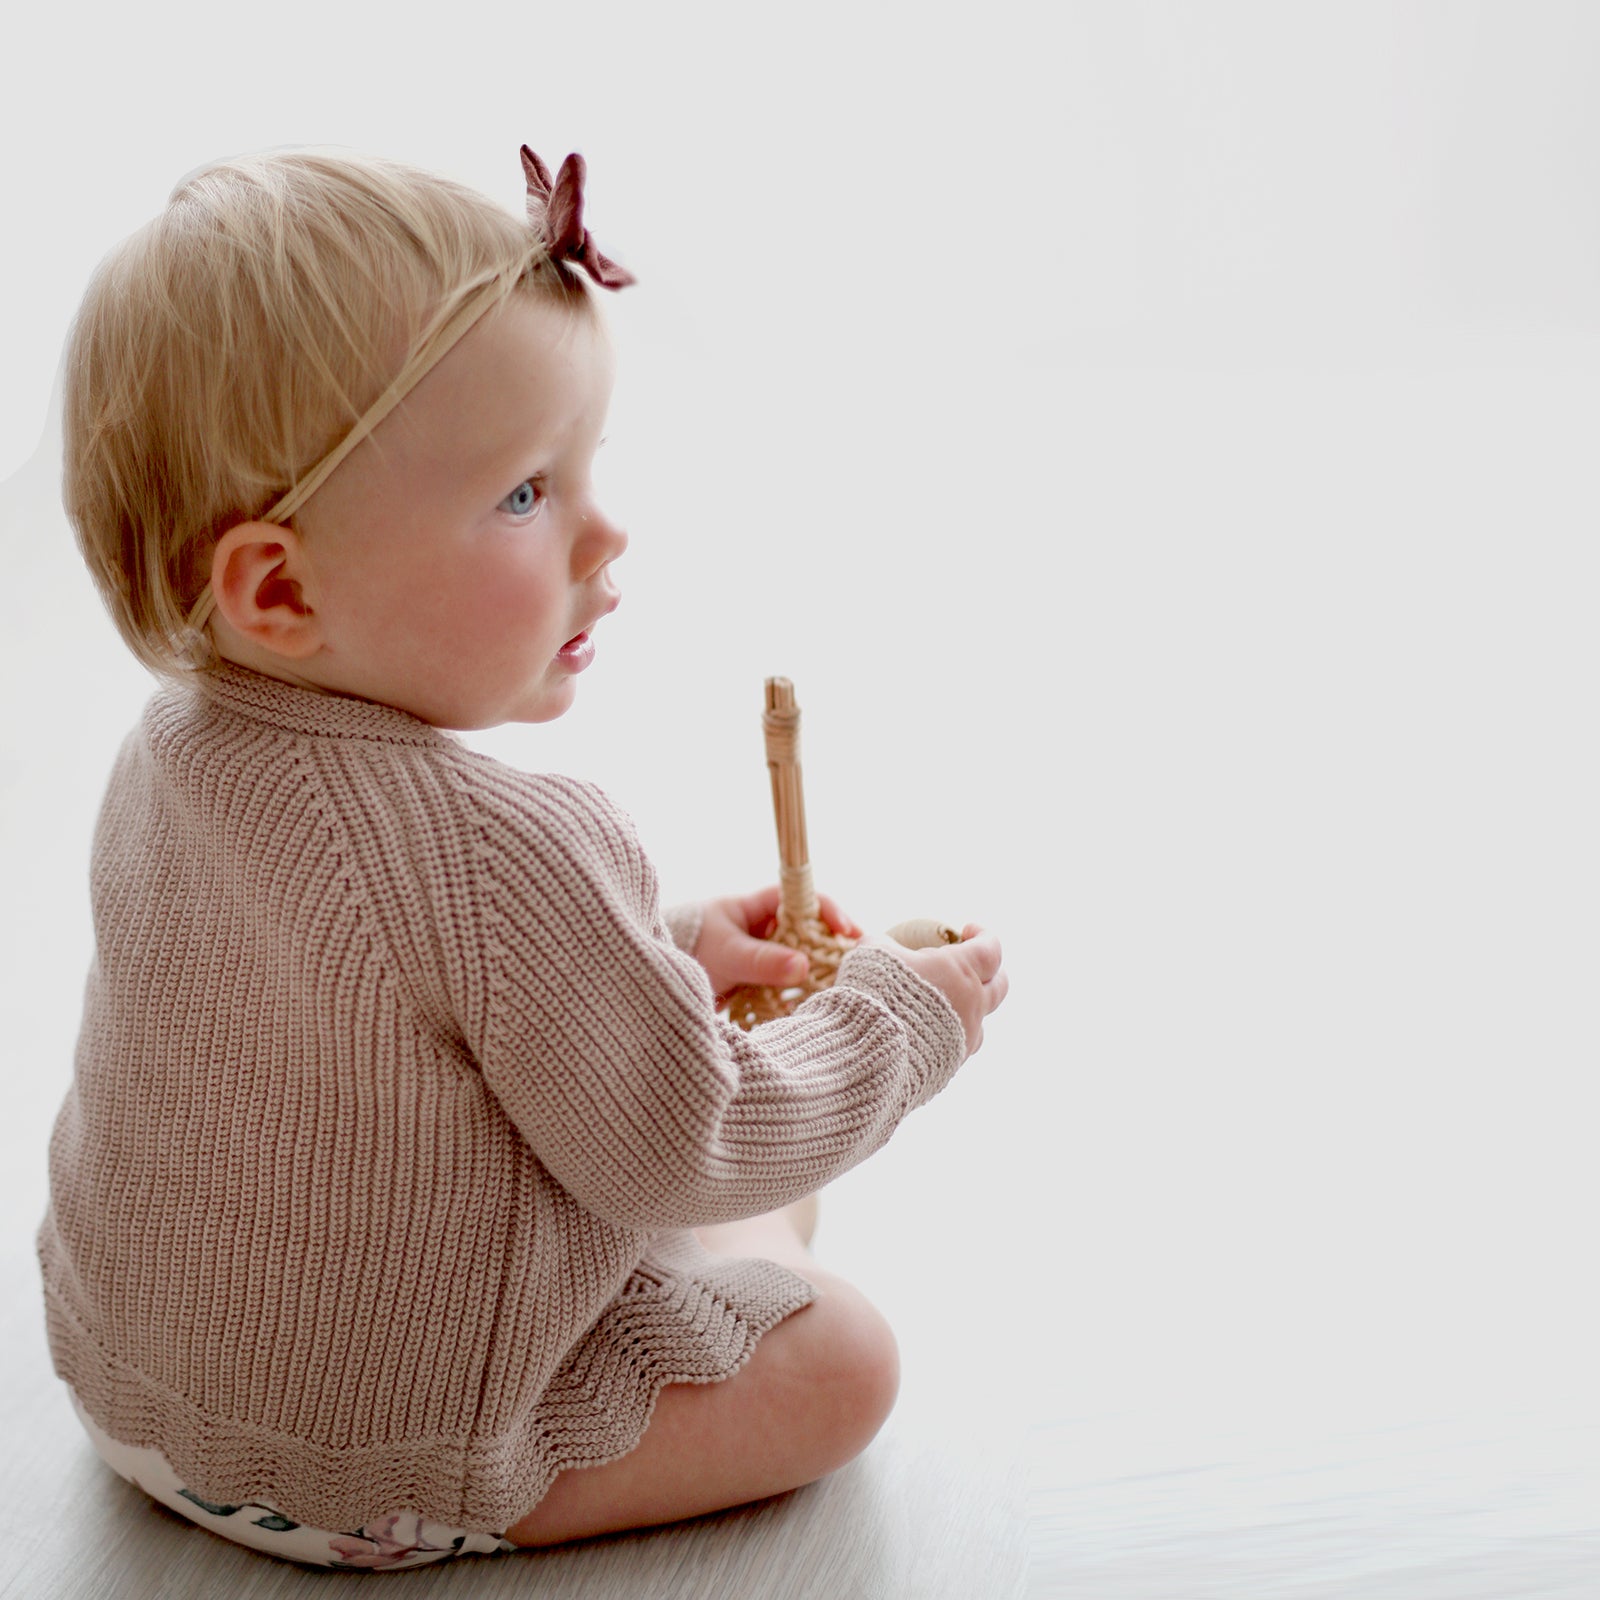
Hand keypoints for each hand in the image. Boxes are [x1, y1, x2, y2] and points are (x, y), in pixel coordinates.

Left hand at [696, 886, 861, 1001]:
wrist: (659, 981)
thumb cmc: (689, 950)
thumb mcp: (726, 954)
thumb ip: (762, 960)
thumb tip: (803, 965)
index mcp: (759, 907)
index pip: (804, 900)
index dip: (830, 912)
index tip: (850, 933)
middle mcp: (767, 929)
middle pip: (812, 933)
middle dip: (834, 948)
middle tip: (859, 965)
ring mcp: (766, 956)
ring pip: (804, 961)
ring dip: (821, 975)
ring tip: (847, 990)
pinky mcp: (762, 983)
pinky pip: (790, 987)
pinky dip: (802, 996)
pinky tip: (817, 1009)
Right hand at [869, 923, 1006, 1058]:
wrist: (866, 1053)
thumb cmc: (873, 994)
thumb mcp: (872, 954)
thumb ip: (885, 945)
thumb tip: (883, 945)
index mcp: (960, 972)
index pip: (990, 949)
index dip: (982, 935)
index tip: (967, 929)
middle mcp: (972, 1006)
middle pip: (999, 986)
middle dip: (990, 972)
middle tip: (974, 967)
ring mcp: (964, 1040)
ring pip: (980, 1022)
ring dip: (969, 1009)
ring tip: (945, 1005)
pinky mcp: (950, 1067)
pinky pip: (957, 1047)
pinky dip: (947, 1035)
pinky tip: (924, 1033)